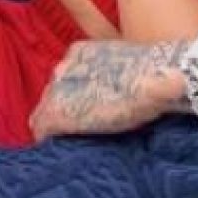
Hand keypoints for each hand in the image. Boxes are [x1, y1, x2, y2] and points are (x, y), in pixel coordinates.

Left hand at [30, 39, 183, 139]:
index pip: (65, 76)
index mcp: (79, 52)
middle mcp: (63, 68)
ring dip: (57, 122)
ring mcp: (57, 90)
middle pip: (53, 93)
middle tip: (83, 123)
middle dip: (65, 107)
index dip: (74, 94)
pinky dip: (48, 137)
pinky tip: (59, 145)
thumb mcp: (128, 65)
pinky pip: (41, 128)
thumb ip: (113, 73)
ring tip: (72, 137)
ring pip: (44, 110)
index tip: (86, 106)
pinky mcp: (57, 113)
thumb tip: (126, 85)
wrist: (155, 81)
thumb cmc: (152, 74)